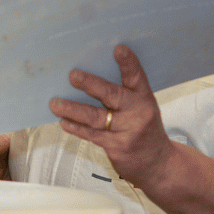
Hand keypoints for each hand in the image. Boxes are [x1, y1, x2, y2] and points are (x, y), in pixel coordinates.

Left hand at [50, 44, 173, 189]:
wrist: (158, 164)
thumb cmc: (144, 128)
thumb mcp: (141, 107)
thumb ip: (122, 92)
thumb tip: (88, 77)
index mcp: (144, 98)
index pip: (136, 77)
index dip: (128, 63)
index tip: (119, 49)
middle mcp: (137, 113)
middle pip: (112, 95)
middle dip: (91, 84)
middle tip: (73, 75)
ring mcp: (127, 131)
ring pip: (96, 117)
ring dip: (73, 109)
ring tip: (55, 103)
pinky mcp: (117, 148)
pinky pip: (92, 135)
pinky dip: (76, 128)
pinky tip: (64, 122)